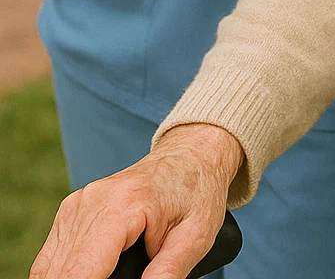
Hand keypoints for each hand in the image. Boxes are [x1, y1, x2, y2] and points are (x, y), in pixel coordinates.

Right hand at [30, 124, 241, 278]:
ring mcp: (76, 205)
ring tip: (115, 272)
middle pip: (63, 272)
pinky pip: (51, 258)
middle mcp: (90, 202)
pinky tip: (93, 273)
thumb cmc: (196, 192)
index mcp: (122, 206)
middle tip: (126, 275)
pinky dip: (65, 273)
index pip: (81, 270)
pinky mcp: (71, 211)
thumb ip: (168, 271)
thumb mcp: (195, 235)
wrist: (189, 155)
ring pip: (52, 268)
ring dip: (72, 277)